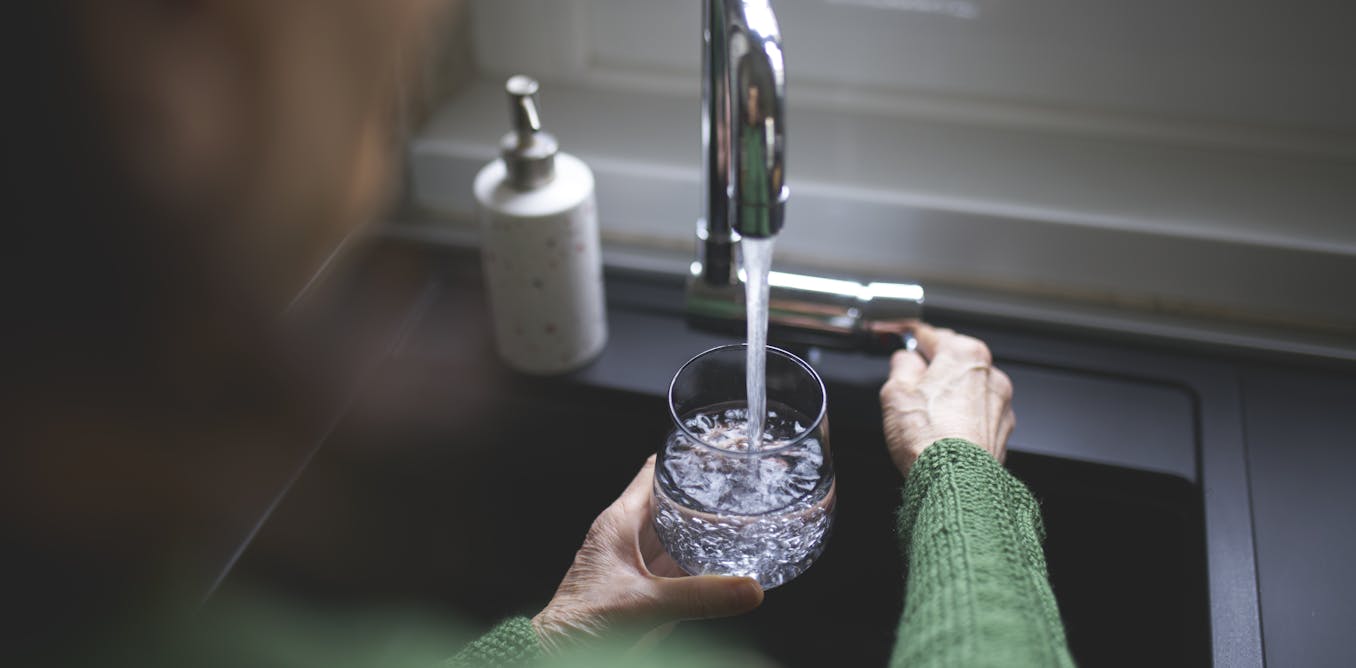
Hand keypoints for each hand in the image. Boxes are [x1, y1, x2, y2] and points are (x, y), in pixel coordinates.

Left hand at [532, 456, 763, 650]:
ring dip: (707, 526)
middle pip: (673, 500)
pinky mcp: (648, 588)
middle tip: (744, 482)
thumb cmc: (580, 623)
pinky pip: (681, 566)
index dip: (683, 456)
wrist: (563, 656)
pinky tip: (730, 559)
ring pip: (679, 532)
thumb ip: (698, 596)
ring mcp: (639, 562)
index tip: (716, 446)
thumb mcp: (644, 604)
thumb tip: (748, 589)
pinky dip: (704, 560)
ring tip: (746, 515)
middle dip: (705, 492)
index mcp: (619, 522)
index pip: (654, 472)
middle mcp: (629, 536)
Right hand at [879, 323, 1014, 476]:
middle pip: (955, 361)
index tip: (904, 338)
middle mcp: (990, 374)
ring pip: (969, 388)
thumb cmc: (928, 437)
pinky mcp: (1003, 430)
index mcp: (964, 354)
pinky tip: (944, 430)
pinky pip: (979, 414)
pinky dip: (964, 417)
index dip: (912, 338)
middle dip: (934, 369)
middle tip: (909, 386)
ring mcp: (1001, 403)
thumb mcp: (895, 392)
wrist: (955, 479)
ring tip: (926, 414)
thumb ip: (901, 365)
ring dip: (951, 394)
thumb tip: (906, 359)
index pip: (932, 335)